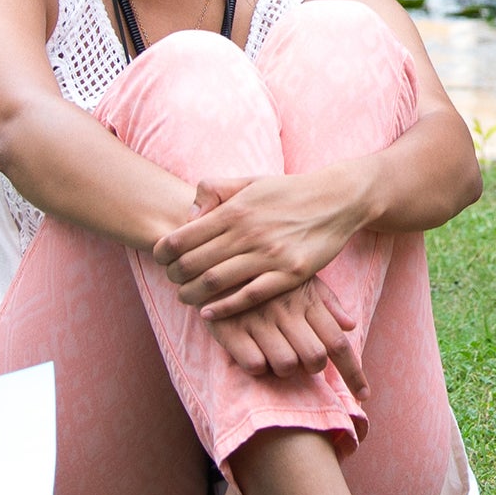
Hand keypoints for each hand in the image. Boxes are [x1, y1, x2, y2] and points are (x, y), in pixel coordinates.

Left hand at [155, 171, 364, 316]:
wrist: (337, 200)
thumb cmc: (288, 192)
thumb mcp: (250, 181)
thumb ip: (216, 190)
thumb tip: (190, 213)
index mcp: (235, 209)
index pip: (184, 235)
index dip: (163, 252)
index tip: (159, 259)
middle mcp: (249, 232)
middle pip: (194, 262)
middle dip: (174, 276)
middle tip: (170, 281)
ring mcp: (270, 254)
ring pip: (217, 281)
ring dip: (192, 294)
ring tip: (184, 298)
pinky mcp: (291, 274)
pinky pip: (250, 296)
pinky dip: (224, 308)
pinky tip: (209, 313)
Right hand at [204, 283, 367, 394]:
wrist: (212, 256)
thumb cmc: (262, 271)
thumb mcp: (298, 278)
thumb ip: (325, 301)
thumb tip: (350, 325)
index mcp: (306, 299)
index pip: (339, 343)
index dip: (354, 374)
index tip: (364, 396)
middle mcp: (286, 310)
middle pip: (315, 357)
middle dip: (313, 369)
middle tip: (302, 361)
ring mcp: (258, 319)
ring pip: (285, 365)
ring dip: (283, 369)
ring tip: (273, 353)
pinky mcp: (231, 328)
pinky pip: (254, 364)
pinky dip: (257, 366)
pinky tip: (251, 351)